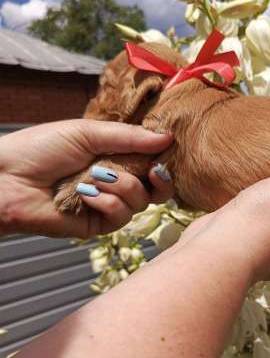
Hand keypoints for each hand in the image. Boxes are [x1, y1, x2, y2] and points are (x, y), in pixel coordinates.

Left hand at [0, 119, 173, 237]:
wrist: (7, 178)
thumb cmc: (40, 149)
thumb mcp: (87, 133)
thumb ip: (129, 137)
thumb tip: (167, 137)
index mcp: (114, 156)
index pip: (151, 161)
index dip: (163, 159)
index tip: (167, 152)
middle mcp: (115, 181)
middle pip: (156, 188)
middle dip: (158, 179)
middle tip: (153, 171)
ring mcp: (107, 204)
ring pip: (140, 202)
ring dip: (121, 186)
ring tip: (94, 176)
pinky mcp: (98, 224)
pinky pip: (121, 216)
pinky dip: (107, 202)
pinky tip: (86, 194)